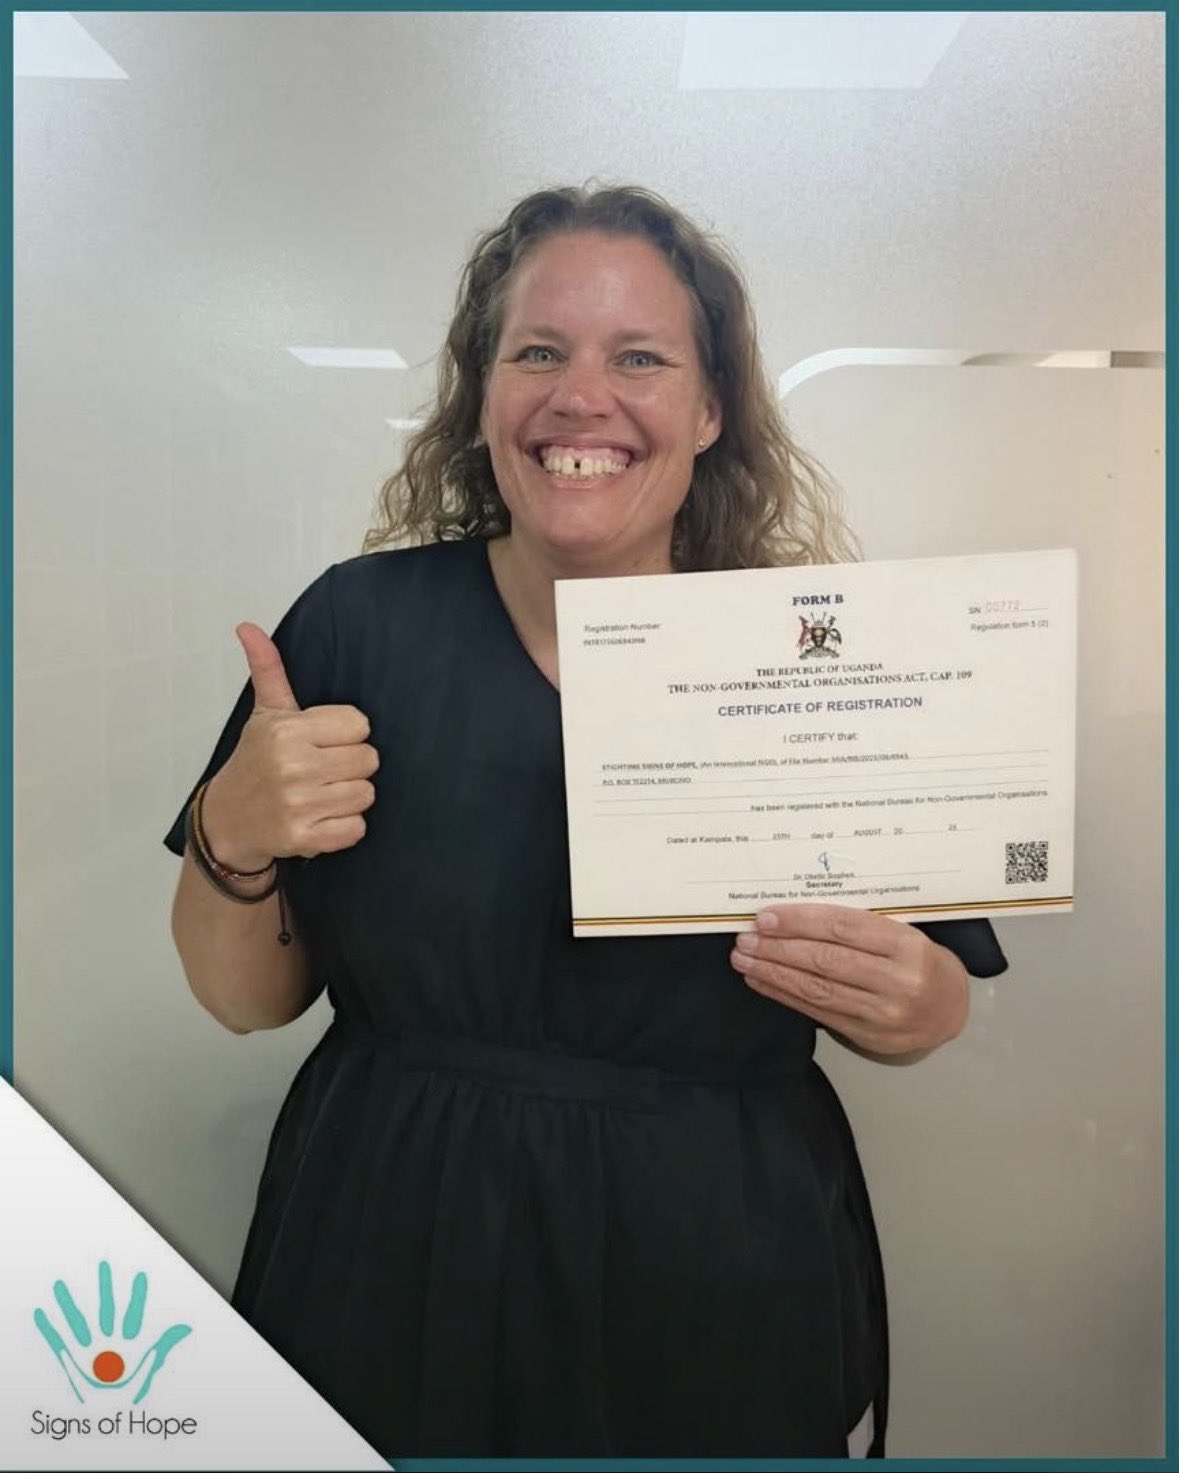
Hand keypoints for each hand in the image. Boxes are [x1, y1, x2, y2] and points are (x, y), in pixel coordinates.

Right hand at [199, 623, 378, 869]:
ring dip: (349, 797)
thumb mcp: (265, 713)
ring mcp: (298, 804)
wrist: (227, 820)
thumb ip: (268, 669)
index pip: (360, 725)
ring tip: (320, 793)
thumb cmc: (255, 761)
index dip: (347, 734)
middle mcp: (293, 765)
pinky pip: (357, 829)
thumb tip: (248, 626)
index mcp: (288, 730)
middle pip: (369, 760)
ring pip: (366, 794)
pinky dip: (344, 827)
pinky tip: (321, 818)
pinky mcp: (303, 838)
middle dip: (351, 765)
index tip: (323, 742)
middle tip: (323, 770)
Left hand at [730, 903, 968, 1057]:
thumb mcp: (902, 933)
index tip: (766, 918)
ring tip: (744, 959)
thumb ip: (858, 925)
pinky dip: (784, 995)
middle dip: (778, 949)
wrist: (949, 1009)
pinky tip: (762, 982)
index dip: (800, 922)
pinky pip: (817, 1012)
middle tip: (746, 939)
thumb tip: (794, 916)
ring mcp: (883, 1013)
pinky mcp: (867, 1035)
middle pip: (826, 961)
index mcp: (907, 946)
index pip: (843, 928)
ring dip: (774, 973)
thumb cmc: (918, 962)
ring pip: (817, 989)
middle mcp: (898, 982)